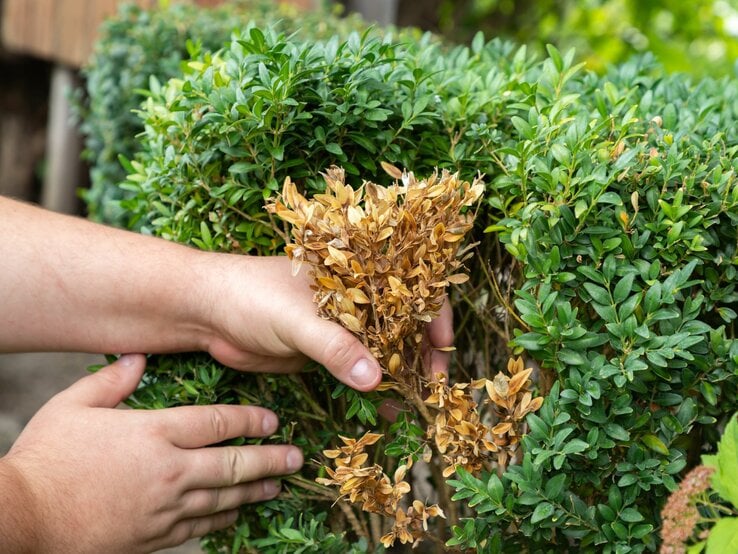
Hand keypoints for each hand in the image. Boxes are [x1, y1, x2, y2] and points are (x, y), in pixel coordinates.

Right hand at [0, 355, 301, 553]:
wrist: (24, 518)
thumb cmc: (46, 457)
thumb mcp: (73, 405)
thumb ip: (112, 381)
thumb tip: (139, 357)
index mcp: (153, 433)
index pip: (216, 423)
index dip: (250, 420)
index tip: (274, 421)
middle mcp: (169, 470)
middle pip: (232, 464)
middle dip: (269, 460)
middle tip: (296, 458)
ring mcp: (164, 508)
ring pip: (223, 499)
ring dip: (254, 491)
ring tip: (278, 485)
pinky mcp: (153, 538)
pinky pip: (199, 528)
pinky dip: (223, 520)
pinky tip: (237, 514)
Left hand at [203, 256, 453, 389]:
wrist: (206, 313)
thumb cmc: (250, 296)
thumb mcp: (296, 319)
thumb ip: (334, 347)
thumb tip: (376, 379)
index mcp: (355, 273)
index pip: (408, 287)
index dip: (433, 313)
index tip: (444, 347)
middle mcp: (355, 297)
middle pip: (401, 323)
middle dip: (421, 353)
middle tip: (434, 387)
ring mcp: (340, 325)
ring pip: (382, 349)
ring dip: (400, 374)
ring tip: (417, 403)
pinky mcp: (324, 351)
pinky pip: (357, 369)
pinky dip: (372, 388)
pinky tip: (386, 408)